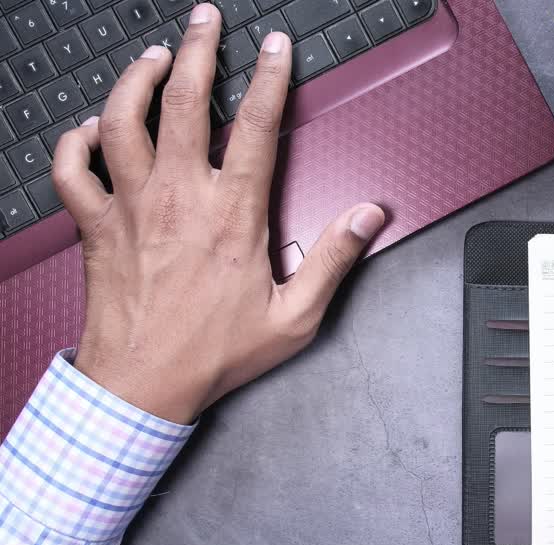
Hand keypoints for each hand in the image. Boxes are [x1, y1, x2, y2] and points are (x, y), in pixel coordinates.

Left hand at [53, 4, 384, 423]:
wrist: (144, 385)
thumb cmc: (215, 353)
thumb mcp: (297, 316)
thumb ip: (335, 258)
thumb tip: (368, 215)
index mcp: (232, 214)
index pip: (254, 126)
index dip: (267, 78)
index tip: (274, 47)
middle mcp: (177, 198)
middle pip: (181, 102)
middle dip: (196, 50)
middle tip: (204, 20)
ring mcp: (130, 207)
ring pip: (121, 119)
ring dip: (136, 79)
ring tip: (155, 56)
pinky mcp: (96, 225)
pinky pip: (72, 168)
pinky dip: (76, 139)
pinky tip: (91, 127)